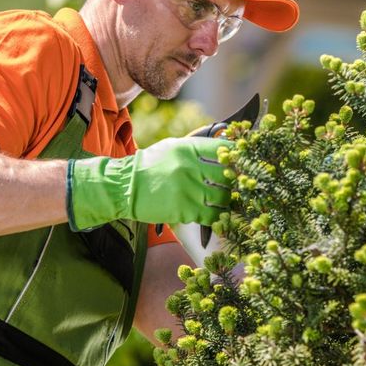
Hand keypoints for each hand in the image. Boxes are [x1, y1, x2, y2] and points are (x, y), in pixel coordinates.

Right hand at [67, 137, 230, 230]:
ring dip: (226, 201)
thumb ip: (196, 149)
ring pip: (222, 198)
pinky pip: (211, 215)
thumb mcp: (172, 148)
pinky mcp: (184, 210)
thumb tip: (223, 150)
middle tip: (234, 185)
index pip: (223, 149)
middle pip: (227, 176)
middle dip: (234, 182)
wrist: (125, 187)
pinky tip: (214, 215)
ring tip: (222, 201)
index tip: (240, 162)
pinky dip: (216, 217)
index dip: (236, 156)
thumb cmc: (150, 166)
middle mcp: (189, 168)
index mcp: (188, 149)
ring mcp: (187, 190)